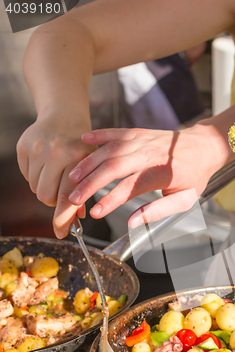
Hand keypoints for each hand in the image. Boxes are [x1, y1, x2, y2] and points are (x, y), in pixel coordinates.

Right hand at [16, 114, 93, 237]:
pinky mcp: (23, 148)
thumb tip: (76, 218)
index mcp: (77, 161)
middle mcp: (56, 155)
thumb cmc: (82, 147)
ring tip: (55, 174)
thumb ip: (84, 192)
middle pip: (46, 196)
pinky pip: (26, 176)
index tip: (61, 233)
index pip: (67, 197)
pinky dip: (36, 176)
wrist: (64, 116)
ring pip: (35, 188)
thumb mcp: (91, 167)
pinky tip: (45, 164)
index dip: (62, 219)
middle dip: (54, 200)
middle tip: (62, 191)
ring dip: (45, 188)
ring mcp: (37, 150)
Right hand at [67, 124, 229, 227]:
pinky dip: (98, 135)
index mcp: (160, 173)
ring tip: (72, 177)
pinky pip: (115, 132)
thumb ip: (158, 211)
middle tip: (74, 198)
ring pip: (110, 150)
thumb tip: (132, 223)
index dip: (110, 201)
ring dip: (89, 163)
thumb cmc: (194, 176)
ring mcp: (142, 140)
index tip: (95, 213)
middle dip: (90, 184)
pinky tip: (83, 140)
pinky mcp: (139, 132)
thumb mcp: (183, 200)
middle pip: (113, 168)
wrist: (204, 146)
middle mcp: (149, 154)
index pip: (129, 188)